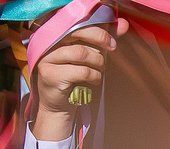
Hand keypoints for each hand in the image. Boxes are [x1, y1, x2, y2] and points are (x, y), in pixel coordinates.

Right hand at [33, 16, 129, 140]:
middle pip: (77, 32)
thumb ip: (103, 39)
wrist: (60, 105)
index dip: (96, 28)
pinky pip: (81, 71)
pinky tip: (94, 81)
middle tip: (112, 49)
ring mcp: (46, 58)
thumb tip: (123, 24)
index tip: (112, 41)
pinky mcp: (50, 74)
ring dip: (98, 62)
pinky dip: (94, 76)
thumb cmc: (76, 78)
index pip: (75, 22)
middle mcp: (47, 43)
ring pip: (81, 53)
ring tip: (99, 70)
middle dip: (100, 39)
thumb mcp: (90, 55)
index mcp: (55, 34)